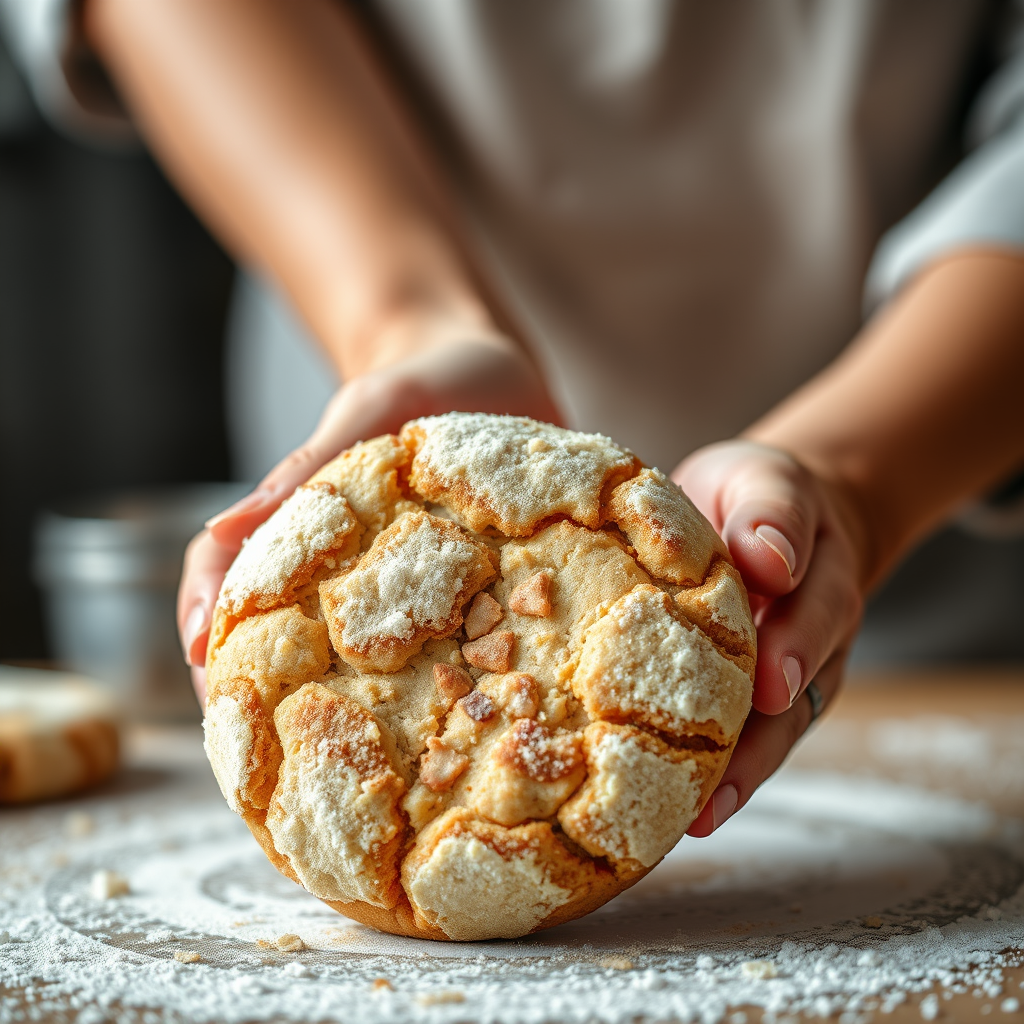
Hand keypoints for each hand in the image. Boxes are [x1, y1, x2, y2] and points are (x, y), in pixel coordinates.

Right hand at [177, 336, 560, 703]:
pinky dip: (425, 678)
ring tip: (337, 751)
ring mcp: (399, 578)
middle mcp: (346, 556)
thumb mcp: (368, 412)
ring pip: (349, 646)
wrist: (499, 372)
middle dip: (257, 679)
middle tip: (255, 740)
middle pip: (279, 624)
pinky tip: (442, 716)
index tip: (201, 665)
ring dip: (333, 694)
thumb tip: (220, 531)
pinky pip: (434, 642)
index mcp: (309, 515)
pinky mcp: (459, 588)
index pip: (230, 571)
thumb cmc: (424, 380)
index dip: (206, 616)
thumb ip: (306, 468)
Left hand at [672, 440, 868, 836]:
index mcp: (820, 574)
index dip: (793, 649)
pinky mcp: (756, 696)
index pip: (816, 612)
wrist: (771, 516)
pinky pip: (743, 736)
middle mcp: (815, 635)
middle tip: (718, 786)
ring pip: (774, 732)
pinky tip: (675, 806)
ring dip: (736, 776)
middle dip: (759, 742)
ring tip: (694, 818)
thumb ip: (768, 511)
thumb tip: (769, 560)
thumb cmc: (754, 496)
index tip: (770, 685)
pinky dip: (713, 770)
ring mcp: (790, 673)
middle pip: (797, 696)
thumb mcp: (762, 481)